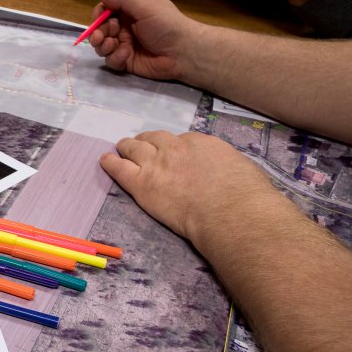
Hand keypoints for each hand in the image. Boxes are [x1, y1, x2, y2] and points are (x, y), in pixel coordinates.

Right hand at [88, 0, 200, 79]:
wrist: (182, 52)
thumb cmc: (166, 25)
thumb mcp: (146, 6)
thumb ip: (123, 0)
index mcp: (131, 12)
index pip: (107, 11)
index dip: (100, 14)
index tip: (98, 18)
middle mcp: (126, 28)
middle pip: (102, 29)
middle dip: (98, 33)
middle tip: (98, 38)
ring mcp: (126, 45)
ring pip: (103, 46)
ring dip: (103, 46)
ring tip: (111, 45)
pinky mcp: (127, 62)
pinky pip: (112, 60)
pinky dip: (115, 58)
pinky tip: (125, 56)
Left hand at [99, 131, 272, 243]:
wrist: (232, 211)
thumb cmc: (247, 196)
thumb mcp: (242, 170)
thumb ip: (226, 167)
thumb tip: (228, 174)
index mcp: (202, 143)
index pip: (181, 140)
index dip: (173, 147)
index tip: (172, 153)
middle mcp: (176, 148)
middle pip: (154, 139)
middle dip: (146, 140)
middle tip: (139, 144)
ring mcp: (157, 164)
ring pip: (134, 148)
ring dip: (127, 147)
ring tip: (120, 148)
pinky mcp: (142, 184)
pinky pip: (120, 169)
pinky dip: (111, 163)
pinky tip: (105, 160)